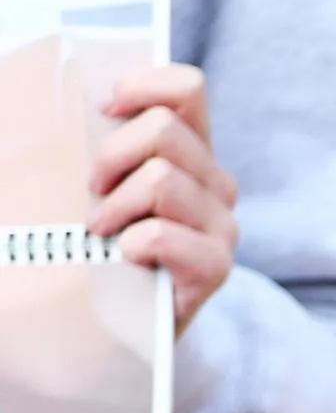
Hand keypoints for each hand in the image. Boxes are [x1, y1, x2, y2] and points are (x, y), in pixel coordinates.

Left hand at [88, 67, 238, 333]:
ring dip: (116, 204)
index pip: (187, 90)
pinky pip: (166, 235)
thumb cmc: (93, 247)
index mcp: (189, 151)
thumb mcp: (89, 186)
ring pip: (165, 179)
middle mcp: (214, 183)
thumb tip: (37, 96)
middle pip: (167, 129)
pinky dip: (132, 244)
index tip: (104, 109)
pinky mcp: (216, 267)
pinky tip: (125, 259)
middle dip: (114, 153)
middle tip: (92, 189)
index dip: (145, 86)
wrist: (110, 326)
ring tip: (100, 231)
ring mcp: (220, 225)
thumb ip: (87, 145)